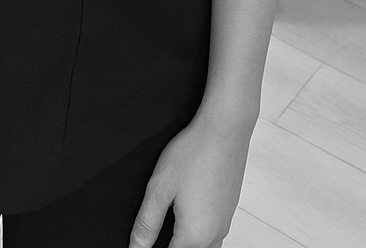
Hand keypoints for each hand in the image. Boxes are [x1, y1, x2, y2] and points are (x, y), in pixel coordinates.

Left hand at [128, 105, 255, 247]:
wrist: (225, 129)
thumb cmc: (194, 153)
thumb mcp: (160, 188)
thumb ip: (146, 224)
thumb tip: (136, 247)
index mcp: (195, 237)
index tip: (145, 240)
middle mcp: (214, 236)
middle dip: (170, 244)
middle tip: (156, 226)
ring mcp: (224, 223)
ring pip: (202, 246)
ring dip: (184, 239)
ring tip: (168, 221)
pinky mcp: (229, 210)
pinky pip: (212, 233)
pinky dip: (197, 230)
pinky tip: (186, 208)